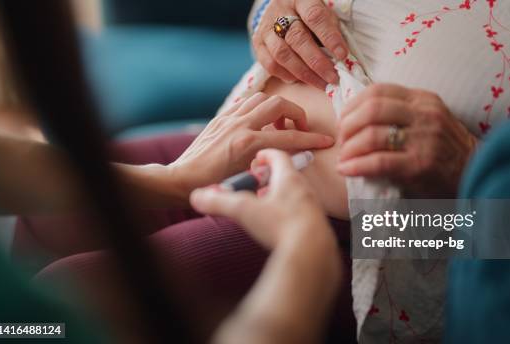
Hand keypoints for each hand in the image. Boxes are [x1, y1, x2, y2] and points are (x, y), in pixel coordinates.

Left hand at [169, 93, 334, 191]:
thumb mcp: (249, 177)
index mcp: (248, 142)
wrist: (183, 179)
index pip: (289, 136)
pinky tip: (262, 122)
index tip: (326, 141)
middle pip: (279, 104)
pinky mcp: (221, 117)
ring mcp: (229, 118)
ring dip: (277, 108)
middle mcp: (240, 125)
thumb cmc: (216, 184)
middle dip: (296, 113)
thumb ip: (275, 162)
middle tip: (299, 128)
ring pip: (263, 98)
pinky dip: (260, 108)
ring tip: (280, 125)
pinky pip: (246, 102)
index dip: (311, 139)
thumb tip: (299, 155)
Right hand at [190, 149, 331, 248]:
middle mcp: (304, 190)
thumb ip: (220, 202)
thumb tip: (198, 196)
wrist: (312, 253)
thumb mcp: (245, 212)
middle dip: (270, 177)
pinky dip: (287, 213)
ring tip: (265, 205)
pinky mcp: (316, 225)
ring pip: (295, 194)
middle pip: (287, 175)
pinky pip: (301, 213)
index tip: (257, 158)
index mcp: (289, 179)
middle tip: (257, 183)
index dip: (266, 154)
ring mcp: (312, 207)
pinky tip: (277, 225)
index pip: (279, 156)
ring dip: (279, 196)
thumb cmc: (281, 226)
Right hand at [252, 0, 348, 89]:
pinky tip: (300, 80)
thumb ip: (331, 29)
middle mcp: (280, 11)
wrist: (282, 9)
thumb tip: (342, 58)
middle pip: (297, 38)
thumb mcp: (323, 12)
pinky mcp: (258, 43)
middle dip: (317, 62)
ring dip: (304, 73)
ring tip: (321, 83)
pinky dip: (286, 75)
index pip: (315, 17)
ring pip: (282, 54)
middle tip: (333, 77)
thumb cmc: (309, 14)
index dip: (329, 37)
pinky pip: (270, 64)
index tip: (343, 55)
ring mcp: (266, 28)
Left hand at [337, 84, 477, 196]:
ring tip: (343, 157)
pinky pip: (379, 161)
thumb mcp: (428, 119)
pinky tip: (346, 170)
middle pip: (371, 109)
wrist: (475, 173)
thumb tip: (357, 114)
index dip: (353, 105)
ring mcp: (424, 139)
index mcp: (423, 99)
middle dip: (347, 125)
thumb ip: (400, 112)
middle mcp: (424, 114)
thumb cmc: (445, 149)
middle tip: (341, 140)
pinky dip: (357, 165)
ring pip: (372, 134)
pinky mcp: (420, 164)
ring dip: (349, 147)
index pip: (378, 91)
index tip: (344, 120)